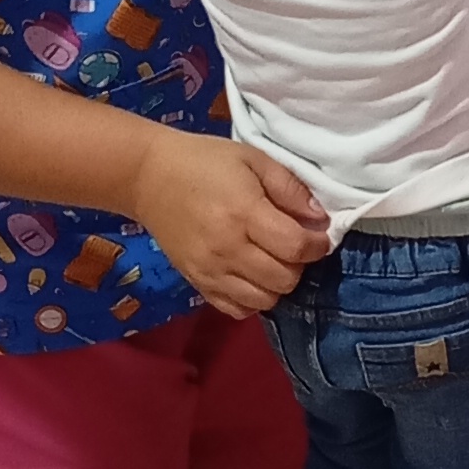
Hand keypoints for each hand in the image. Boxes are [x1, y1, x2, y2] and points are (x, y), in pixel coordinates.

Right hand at [134, 130, 328, 318]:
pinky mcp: (196, 283)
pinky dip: (252, 299)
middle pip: (284, 279)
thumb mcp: (253, 159)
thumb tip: (320, 219)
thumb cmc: (205, 162)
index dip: (316, 245)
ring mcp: (210, 271)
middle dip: (299, 265)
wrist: (148, 177)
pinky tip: (251, 276)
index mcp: (244, 213)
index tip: (317, 235)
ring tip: (272, 260)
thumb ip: (290, 189)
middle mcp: (227, 249)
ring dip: (277, 284)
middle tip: (292, 245)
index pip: (295, 248)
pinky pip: (236, 310)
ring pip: (264, 301)